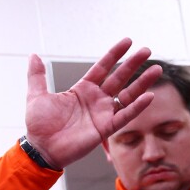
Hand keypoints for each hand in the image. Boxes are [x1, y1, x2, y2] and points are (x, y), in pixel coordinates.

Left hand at [24, 38, 159, 168]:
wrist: (41, 148)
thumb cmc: (39, 125)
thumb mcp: (36, 96)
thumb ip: (37, 76)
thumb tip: (33, 55)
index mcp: (81, 90)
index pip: (102, 68)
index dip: (114, 55)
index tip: (127, 41)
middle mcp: (96, 99)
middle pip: (119, 78)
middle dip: (133, 64)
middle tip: (147, 50)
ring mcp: (103, 113)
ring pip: (127, 95)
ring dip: (142, 83)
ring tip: (157, 69)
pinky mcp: (106, 129)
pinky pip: (125, 116)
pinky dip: (137, 107)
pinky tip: (149, 96)